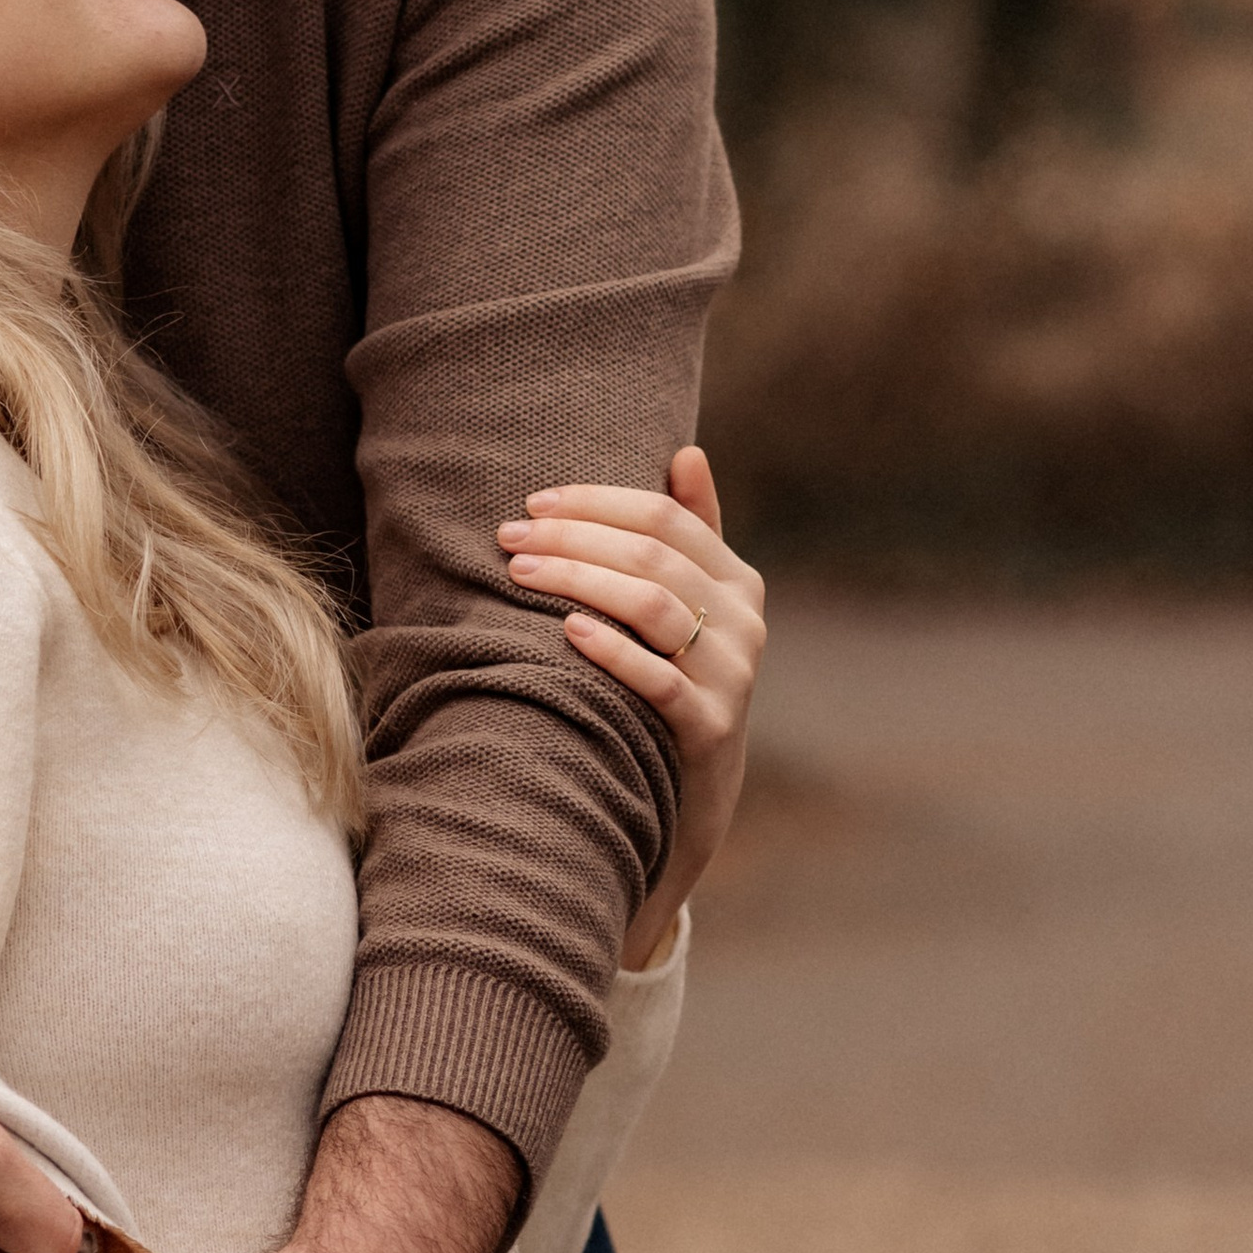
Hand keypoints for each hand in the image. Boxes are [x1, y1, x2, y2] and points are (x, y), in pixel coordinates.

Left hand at [498, 444, 765, 970]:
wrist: (689, 802)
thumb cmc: (674, 686)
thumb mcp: (690, 612)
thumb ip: (692, 535)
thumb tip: (687, 450)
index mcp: (737, 580)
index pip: (666, 516)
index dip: (595, 501)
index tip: (532, 503)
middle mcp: (745, 623)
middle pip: (653, 555)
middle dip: (572, 538)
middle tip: (507, 537)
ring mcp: (733, 678)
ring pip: (653, 606)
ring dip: (578, 580)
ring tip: (519, 573)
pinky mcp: (711, 731)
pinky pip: (660, 679)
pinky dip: (612, 649)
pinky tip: (566, 630)